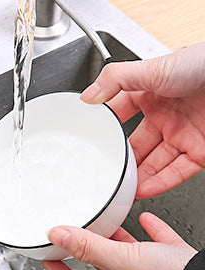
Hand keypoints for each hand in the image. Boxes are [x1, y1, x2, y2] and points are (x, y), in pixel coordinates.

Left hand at [44, 212, 195, 269]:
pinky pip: (161, 251)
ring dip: (119, 246)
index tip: (51, 263)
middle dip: (91, 260)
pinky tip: (148, 221)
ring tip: (107, 229)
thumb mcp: (125, 261)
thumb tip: (60, 237)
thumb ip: (91, 248)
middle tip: (76, 247)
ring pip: (133, 264)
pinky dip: (152, 235)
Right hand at [81, 42, 204, 197]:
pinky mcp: (199, 151)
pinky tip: (143, 191)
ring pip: (154, 164)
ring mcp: (183, 134)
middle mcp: (168, 115)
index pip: (122, 114)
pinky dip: (159, 185)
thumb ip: (117, 79)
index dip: (106, 128)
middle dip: (120, 162)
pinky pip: (175, 173)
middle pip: (136, 146)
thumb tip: (87, 95)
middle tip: (104, 174)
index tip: (90, 142)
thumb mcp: (154, 67)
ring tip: (119, 190)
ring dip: (136, 179)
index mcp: (154, 93)